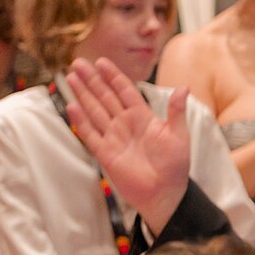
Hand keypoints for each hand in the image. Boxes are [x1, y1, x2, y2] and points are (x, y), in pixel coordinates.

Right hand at [62, 57, 190, 228]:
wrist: (164, 192)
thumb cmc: (175, 164)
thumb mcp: (179, 135)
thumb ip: (176, 111)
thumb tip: (184, 87)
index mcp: (142, 116)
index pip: (124, 91)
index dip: (112, 76)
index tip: (101, 62)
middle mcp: (124, 123)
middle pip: (104, 97)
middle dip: (91, 80)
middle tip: (77, 63)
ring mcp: (112, 137)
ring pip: (94, 110)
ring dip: (82, 94)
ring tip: (70, 78)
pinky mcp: (104, 152)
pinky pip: (89, 133)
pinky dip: (80, 121)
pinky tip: (71, 106)